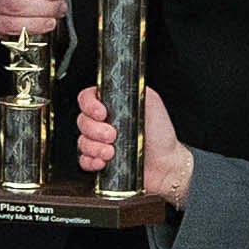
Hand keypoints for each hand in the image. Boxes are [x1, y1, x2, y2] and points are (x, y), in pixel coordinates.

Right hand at [78, 83, 192, 207]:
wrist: (166, 164)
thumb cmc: (161, 133)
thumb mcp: (151, 103)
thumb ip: (133, 90)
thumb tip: (118, 85)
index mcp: (112, 105)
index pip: (87, 98)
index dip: (89, 105)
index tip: (102, 113)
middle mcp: (103, 122)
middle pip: (82, 121)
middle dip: (95, 130)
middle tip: (113, 135)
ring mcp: (100, 142)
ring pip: (82, 141)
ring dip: (94, 148)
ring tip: (112, 152)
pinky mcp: (100, 160)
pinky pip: (84, 160)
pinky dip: (91, 161)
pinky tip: (103, 162)